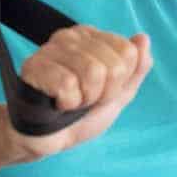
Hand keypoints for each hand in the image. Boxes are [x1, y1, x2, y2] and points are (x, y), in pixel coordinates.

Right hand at [4, 25, 152, 160]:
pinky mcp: (33, 66)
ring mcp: (50, 49)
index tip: (100, 91)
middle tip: (83, 100)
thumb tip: (143, 38)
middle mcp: (70, 36)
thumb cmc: (81, 116)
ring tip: (69, 102)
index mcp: (92, 37)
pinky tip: (55, 103)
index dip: (118, 82)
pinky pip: (67, 84)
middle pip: (113, 65)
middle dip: (102, 94)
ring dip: (84, 100)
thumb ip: (136, 69)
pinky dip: (66, 103)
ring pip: (92, 72)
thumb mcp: (118, 95)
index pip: (128, 52)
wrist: (49, 140)